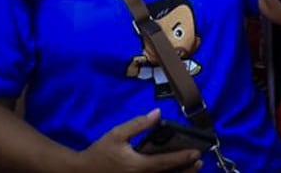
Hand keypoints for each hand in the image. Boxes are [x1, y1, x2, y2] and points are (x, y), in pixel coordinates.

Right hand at [72, 109, 202, 172]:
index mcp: (138, 166)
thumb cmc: (99, 152)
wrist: (81, 171)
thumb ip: (138, 124)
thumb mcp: (117, 134)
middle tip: (199, 161)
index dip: (183, 157)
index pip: (166, 162)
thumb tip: (157, 113)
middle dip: (186, 169)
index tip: (197, 152)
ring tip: (192, 168)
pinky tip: (172, 172)